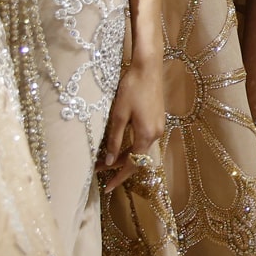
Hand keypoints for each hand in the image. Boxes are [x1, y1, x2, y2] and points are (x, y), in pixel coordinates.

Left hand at [99, 60, 164, 191]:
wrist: (148, 67)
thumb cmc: (131, 89)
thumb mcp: (119, 115)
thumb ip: (115, 140)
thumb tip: (109, 161)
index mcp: (146, 135)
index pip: (132, 164)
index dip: (119, 177)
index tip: (107, 187)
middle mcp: (156, 134)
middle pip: (137, 158)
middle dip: (118, 166)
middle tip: (97, 169)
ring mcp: (158, 126)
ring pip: (139, 148)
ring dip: (124, 154)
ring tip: (104, 158)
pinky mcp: (157, 118)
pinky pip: (143, 138)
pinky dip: (131, 144)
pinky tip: (119, 142)